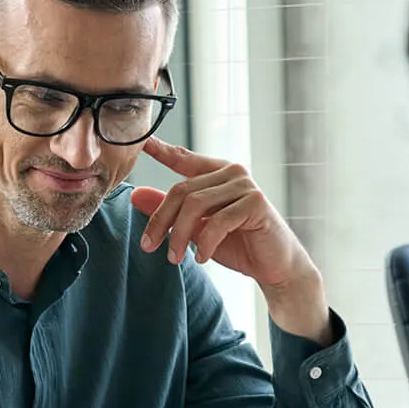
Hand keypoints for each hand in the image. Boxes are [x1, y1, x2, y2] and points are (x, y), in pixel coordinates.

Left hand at [132, 138, 312, 281]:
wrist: (273, 266)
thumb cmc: (237, 244)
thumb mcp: (196, 228)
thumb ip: (169, 211)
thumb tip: (135, 195)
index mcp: (216, 172)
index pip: (183, 159)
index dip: (161, 150)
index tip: (142, 142)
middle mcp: (232, 172)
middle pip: (181, 190)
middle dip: (161, 221)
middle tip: (149, 247)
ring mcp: (245, 185)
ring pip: (195, 204)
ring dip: (180, 235)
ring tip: (175, 258)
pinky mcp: (256, 203)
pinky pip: (218, 222)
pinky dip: (205, 243)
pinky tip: (201, 257)